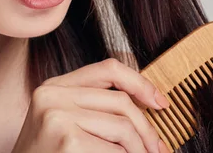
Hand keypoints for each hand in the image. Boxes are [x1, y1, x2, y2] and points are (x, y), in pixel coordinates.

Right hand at [10, 58, 169, 152]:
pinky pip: (116, 151)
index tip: (160, 102)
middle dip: (148, 130)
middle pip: (121, 102)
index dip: (140, 83)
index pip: (108, 69)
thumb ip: (93, 106)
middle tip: (159, 151)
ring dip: (140, 151)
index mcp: (53, 87)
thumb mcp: (63, 122)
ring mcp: (57, 117)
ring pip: (124, 128)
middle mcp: (52, 96)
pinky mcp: (68, 140)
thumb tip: (147, 104)